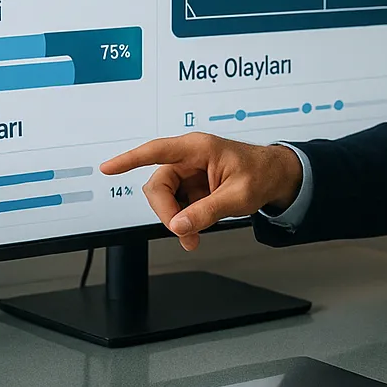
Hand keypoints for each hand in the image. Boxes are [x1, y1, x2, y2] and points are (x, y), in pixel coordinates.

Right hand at [100, 134, 302, 250]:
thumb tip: (179, 226)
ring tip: (193, 238)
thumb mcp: (238, 196)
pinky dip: (183, 221)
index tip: (108, 168)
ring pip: (165, 198)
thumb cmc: (262, 174)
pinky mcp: (192, 186)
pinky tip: (196, 231)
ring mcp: (189, 172)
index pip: (156, 151)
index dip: (129, 159)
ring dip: (175, 220)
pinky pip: (177, 205)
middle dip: (166, 212)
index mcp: (198, 148)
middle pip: (158, 185)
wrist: (278, 177)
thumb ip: (207, 211)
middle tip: (183, 232)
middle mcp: (189, 157)